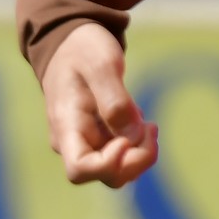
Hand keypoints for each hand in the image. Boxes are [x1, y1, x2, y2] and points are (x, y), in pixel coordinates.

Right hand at [37, 23, 157, 188]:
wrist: (69, 43)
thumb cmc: (82, 50)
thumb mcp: (102, 64)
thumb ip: (116, 101)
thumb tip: (133, 137)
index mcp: (66, 126)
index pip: (81, 170)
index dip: (110, 164)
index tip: (126, 139)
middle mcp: (73, 143)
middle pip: (107, 176)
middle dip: (137, 159)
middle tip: (152, 127)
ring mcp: (86, 143)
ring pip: (119, 170)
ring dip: (141, 153)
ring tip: (147, 122)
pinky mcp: (99, 140)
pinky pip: (122, 156)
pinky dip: (138, 145)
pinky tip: (140, 120)